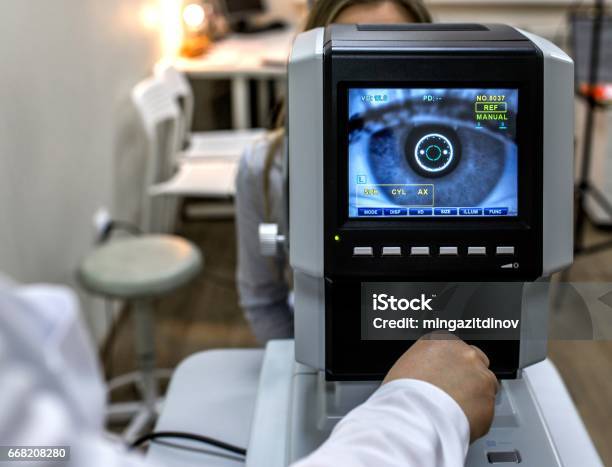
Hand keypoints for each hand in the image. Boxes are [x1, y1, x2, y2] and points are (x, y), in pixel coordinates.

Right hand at [383, 332, 498, 441]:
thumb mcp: (405, 366)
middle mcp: (464, 353)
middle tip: (452, 392)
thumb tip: (428, 374)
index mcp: (441, 341)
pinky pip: (487, 407)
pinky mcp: (490, 399)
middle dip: (467, 376)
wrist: (416, 417)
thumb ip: (425, 364)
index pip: (454, 348)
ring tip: (454, 409)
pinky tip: (459, 419)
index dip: (450, 365)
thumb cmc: (404, 394)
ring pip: (485, 384)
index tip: (445, 376)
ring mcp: (480, 375)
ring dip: (474, 394)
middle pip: (475, 361)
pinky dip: (477, 414)